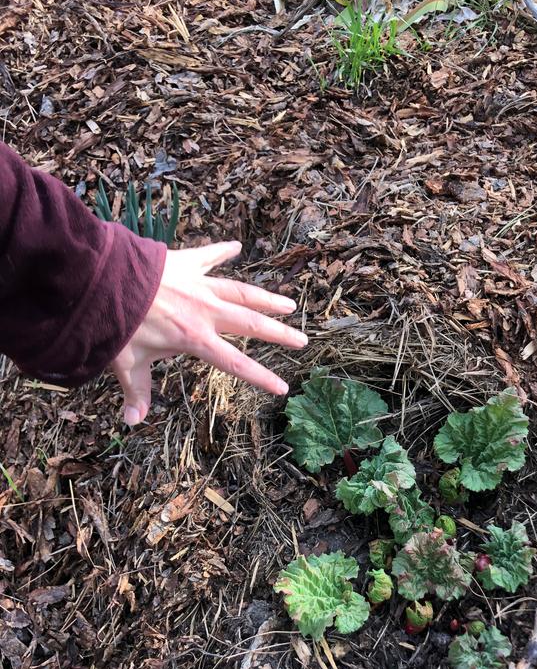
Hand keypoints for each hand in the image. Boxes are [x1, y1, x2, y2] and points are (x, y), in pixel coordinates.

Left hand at [111, 241, 306, 425]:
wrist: (101, 277)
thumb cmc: (113, 323)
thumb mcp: (125, 362)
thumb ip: (135, 391)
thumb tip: (132, 421)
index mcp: (194, 338)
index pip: (236, 363)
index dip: (261, 377)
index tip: (283, 388)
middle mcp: (205, 311)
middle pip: (251, 324)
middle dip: (280, 334)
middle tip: (302, 340)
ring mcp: (198, 285)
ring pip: (241, 292)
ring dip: (266, 299)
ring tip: (289, 304)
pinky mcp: (184, 263)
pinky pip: (208, 255)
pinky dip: (222, 251)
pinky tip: (236, 246)